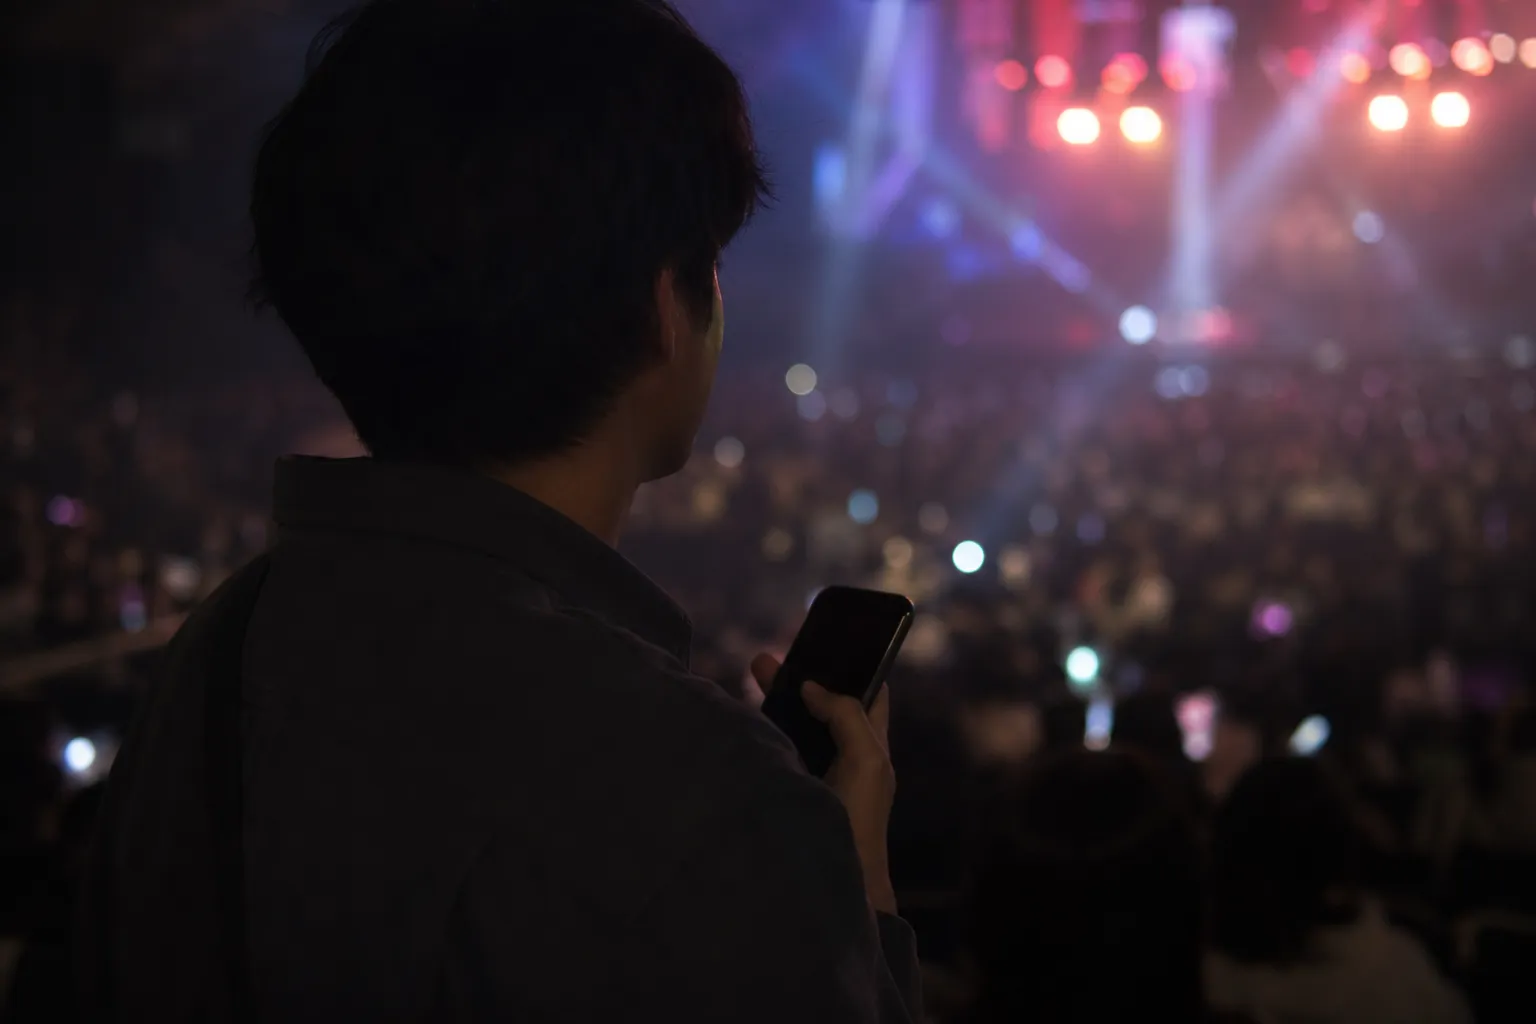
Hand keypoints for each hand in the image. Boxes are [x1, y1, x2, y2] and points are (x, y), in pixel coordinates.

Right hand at [751, 654, 897, 914]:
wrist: (840, 888)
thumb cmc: (860, 822)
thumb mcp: (867, 758)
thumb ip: (846, 715)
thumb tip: (812, 687)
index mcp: (872, 747)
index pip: (867, 695)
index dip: (851, 667)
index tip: (823, 643)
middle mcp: (846, 759)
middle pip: (823, 707)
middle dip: (798, 680)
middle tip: (762, 660)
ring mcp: (816, 777)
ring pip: (795, 728)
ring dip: (774, 703)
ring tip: (746, 677)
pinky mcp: (790, 792)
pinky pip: (776, 753)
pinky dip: (760, 734)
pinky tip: (740, 723)